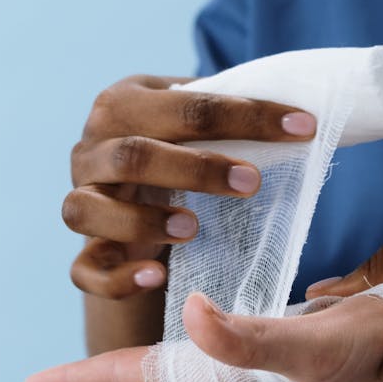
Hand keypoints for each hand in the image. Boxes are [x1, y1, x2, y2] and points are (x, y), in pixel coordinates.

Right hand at [65, 74, 315, 298]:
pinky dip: (117, 277)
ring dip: (143, 221)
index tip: (302, 128)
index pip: (185, 105)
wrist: (130, 195)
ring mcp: (79, 200)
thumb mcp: (193, 123)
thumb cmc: (175, 150)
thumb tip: (302, 116)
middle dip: (196, 169)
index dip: (247, 116)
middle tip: (251, 184)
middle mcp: (90, 149)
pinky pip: (84, 270)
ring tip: (193, 229)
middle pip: (132, 155)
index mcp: (123, 104)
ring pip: (87, 210)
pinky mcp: (82, 252)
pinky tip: (156, 277)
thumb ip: (228, 112)